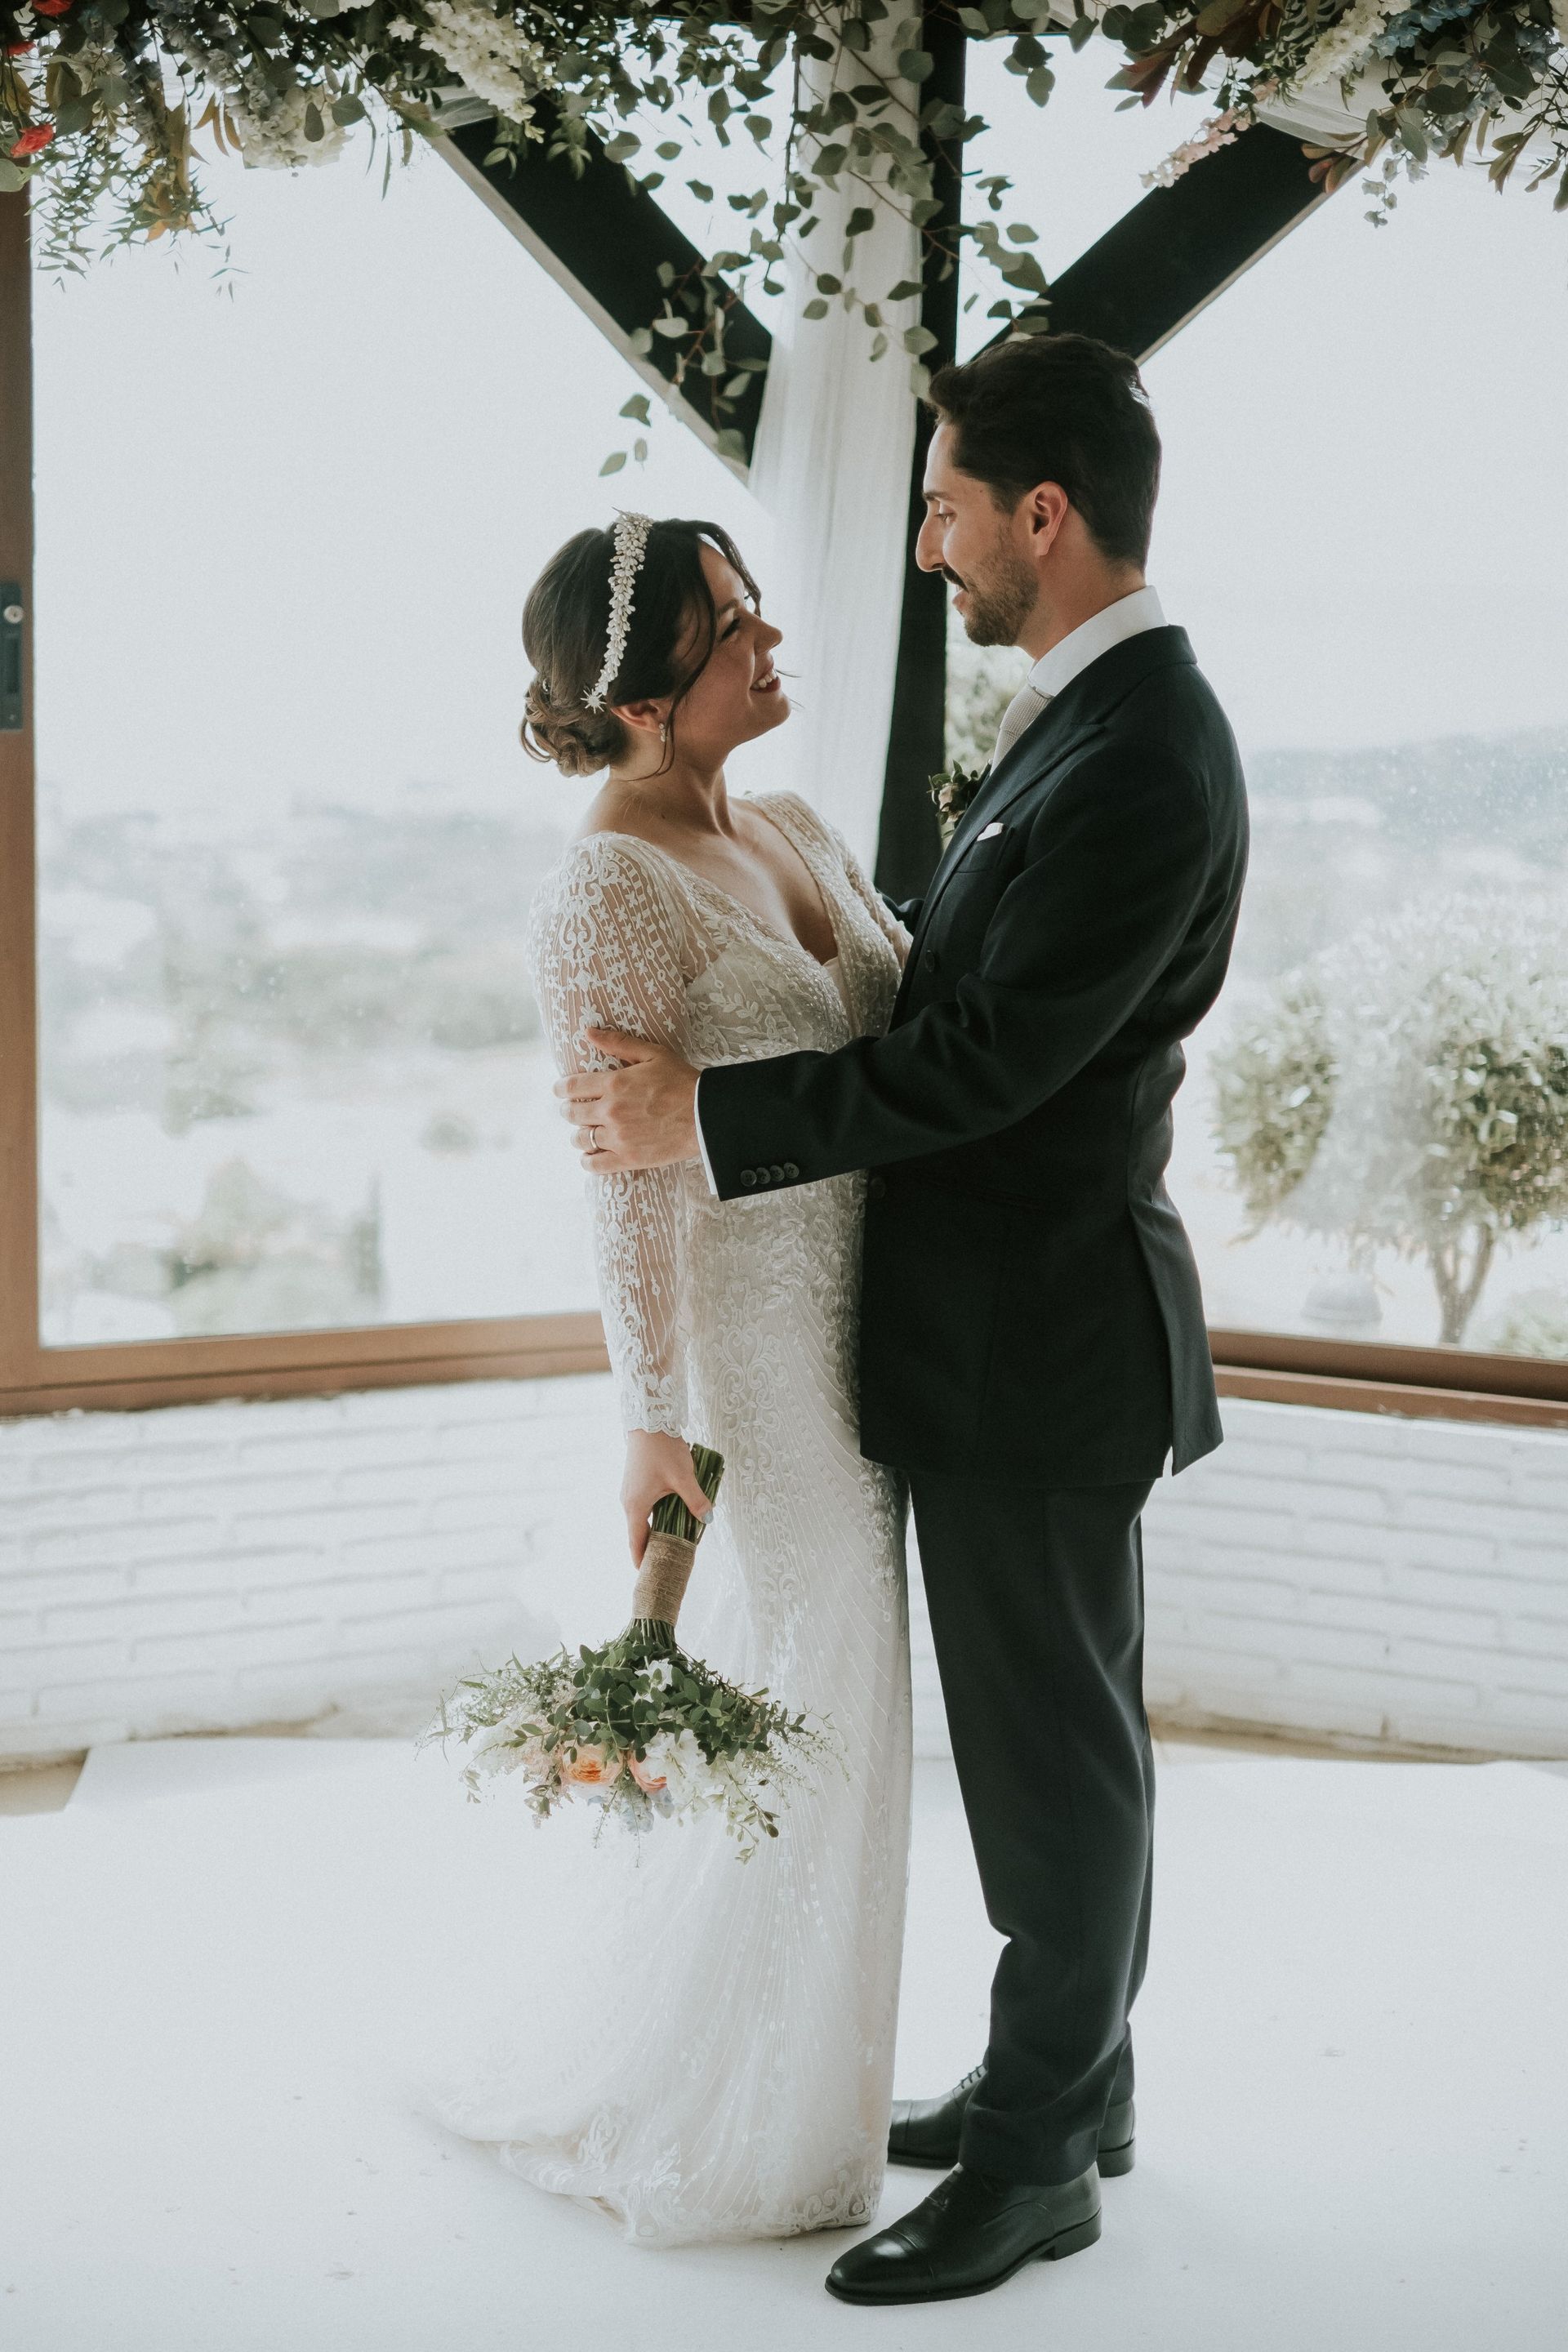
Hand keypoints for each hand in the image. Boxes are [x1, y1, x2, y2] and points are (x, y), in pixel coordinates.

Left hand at [557, 1028, 700, 1170]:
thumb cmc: (682, 1081)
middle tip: (574, 1111)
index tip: (559, 1091)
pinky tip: (591, 1155)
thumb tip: (588, 1032)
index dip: (560, 1089)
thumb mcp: (653, 1053)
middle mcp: (610, 1111)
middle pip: (572, 1114)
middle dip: (569, 1111)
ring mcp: (618, 1137)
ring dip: (579, 1134)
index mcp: (614, 1083)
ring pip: (580, 1139)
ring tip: (586, 1132)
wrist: (706, 1115)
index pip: (572, 1087)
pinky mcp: (628, 1158)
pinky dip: (587, 1160)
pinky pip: (594, 1164)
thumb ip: (618, 1042)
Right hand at [621, 1430, 712, 1567]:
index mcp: (635, 1507)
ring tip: (674, 1542)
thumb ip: (696, 1500)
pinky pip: (645, 1507)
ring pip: (643, 1519)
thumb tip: (708, 1519)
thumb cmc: (662, 1450)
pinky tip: (672, 1514)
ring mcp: (631, 1492)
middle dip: (653, 1548)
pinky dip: (656, 1516)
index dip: (643, 1561)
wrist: (648, 1421)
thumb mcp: (683, 1477)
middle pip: (639, 1534)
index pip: (636, 1543)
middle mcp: (628, 1502)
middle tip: (668, 1563)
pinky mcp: (636, 1483)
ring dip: (656, 1530)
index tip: (649, 1575)